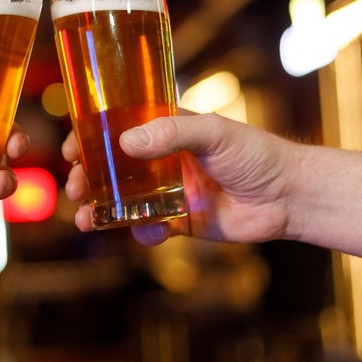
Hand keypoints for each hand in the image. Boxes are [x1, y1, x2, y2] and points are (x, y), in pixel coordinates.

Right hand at [63, 110, 297, 246]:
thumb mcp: (214, 132)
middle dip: (87, 177)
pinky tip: (140, 232)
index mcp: (166, 130)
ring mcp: (169, 191)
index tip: (71, 147)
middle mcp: (163, 159)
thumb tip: (125, 143)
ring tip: (84, 218)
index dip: (91, 137)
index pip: (119, 129)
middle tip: (74, 186)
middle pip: (112, 166)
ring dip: (99, 208)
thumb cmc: (256, 153)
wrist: (289, 197)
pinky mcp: (180, 221)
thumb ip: (172, 133)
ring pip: (123, 199)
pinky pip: (149, 228)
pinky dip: (138, 232)